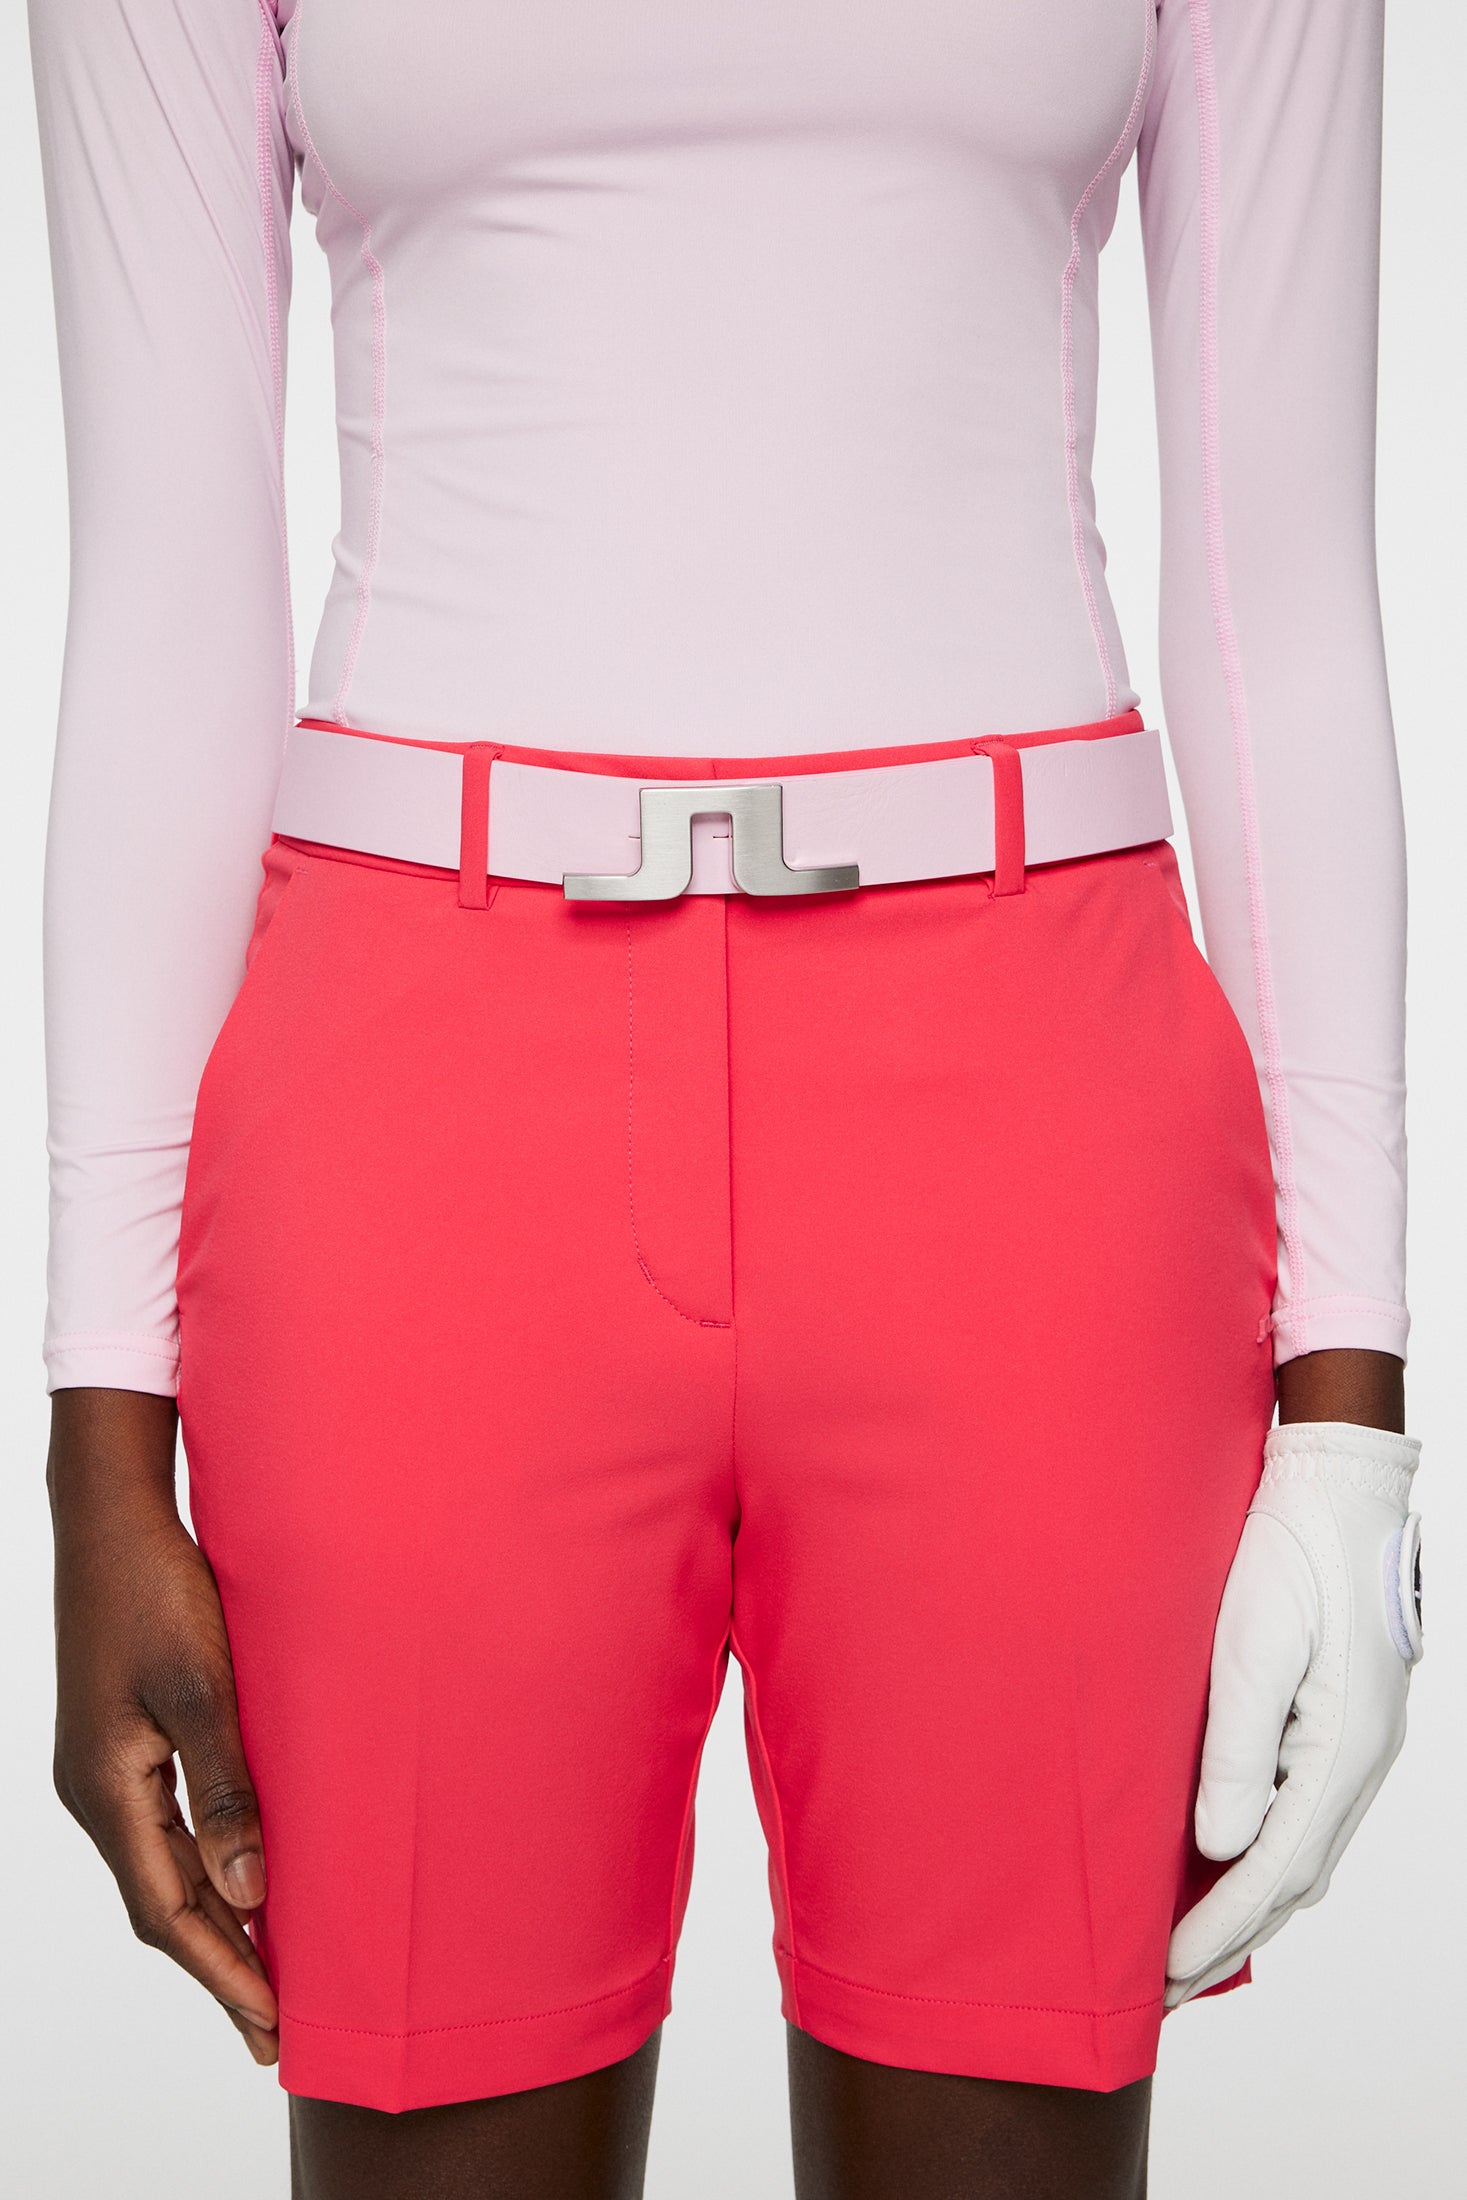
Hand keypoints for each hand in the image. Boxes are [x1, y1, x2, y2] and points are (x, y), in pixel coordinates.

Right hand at [48, 1390, 277, 2062]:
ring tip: (271, 1970)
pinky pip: (167, 1828)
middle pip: (162, 1906)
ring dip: (216, 1920)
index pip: (169, 1913)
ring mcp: (108, 1768)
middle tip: (277, 2030)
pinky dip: (207, 1867)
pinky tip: (246, 1875)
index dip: (224, 1973)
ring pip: (164, 1870)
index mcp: (108, 1791)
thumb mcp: (201, 1687)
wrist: (113, 1519)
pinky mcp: (126, 1740)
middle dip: (220, 1968)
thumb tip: (250, 1891)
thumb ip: (226, 1788)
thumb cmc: (156, 1591)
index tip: (273, 2026)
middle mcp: (99, 1792)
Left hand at [1165, 1414, 1421, 2005]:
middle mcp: (1354, 1761)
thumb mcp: (1254, 1643)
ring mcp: (1349, 1744)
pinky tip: (1217, 1863)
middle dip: (1227, 1938)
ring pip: (1297, 1852)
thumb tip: (1220, 1847)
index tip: (1162, 1977)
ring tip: (1181, 1947)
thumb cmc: (1292, 1550)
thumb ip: (1237, 1747)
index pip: (1274, 1870)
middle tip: (1161, 1989)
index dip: (1215, 1929)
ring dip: (1242, 1905)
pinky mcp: (1332, 1722)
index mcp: (1341, 1751)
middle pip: (1291, 1879)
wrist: (1337, 1486)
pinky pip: (1296, 1812)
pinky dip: (1256, 1855)